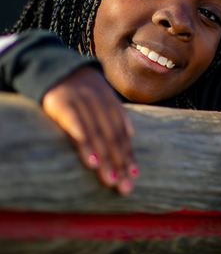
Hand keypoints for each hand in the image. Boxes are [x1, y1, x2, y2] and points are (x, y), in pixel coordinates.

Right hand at [41, 66, 134, 193]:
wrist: (53, 67)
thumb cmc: (79, 88)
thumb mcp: (99, 97)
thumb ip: (114, 114)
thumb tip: (131, 134)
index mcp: (111, 103)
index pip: (122, 133)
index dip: (128, 154)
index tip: (134, 175)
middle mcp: (101, 104)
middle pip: (113, 137)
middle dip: (120, 163)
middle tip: (124, 186)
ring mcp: (83, 103)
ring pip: (98, 135)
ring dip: (105, 159)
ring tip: (110, 180)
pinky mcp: (64, 104)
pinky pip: (77, 127)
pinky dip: (85, 144)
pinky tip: (91, 162)